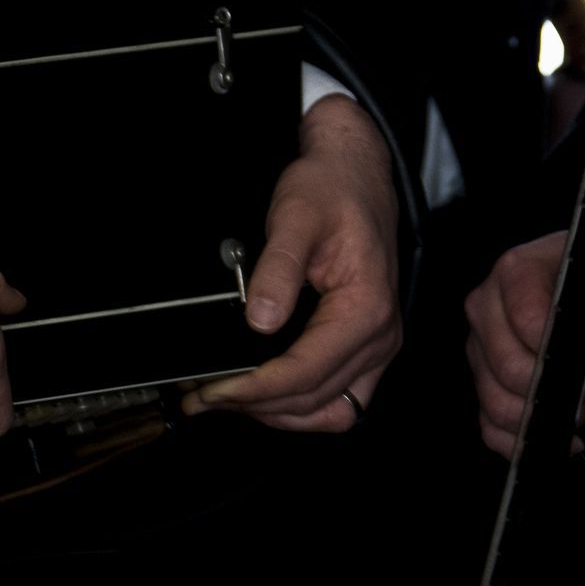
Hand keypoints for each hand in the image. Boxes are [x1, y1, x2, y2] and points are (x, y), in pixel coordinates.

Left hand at [188, 95, 403, 433]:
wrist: (355, 173)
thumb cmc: (331, 190)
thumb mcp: (296, 217)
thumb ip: (278, 269)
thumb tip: (259, 321)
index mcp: (367, 308)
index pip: (306, 371)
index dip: (255, 388)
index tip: (213, 390)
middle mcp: (381, 336)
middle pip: (315, 399)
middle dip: (256, 404)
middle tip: (203, 396)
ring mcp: (378, 346)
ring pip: (330, 412)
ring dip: (278, 412)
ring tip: (227, 399)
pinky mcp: (366, 347)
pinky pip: (338, 399)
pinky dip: (300, 406)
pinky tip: (263, 394)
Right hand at [465, 230, 584, 460]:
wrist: (557, 274)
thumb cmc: (582, 271)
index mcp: (514, 272)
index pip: (529, 321)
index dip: (568, 352)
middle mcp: (485, 308)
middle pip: (509, 368)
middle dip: (560, 390)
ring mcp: (478, 347)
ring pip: (497, 403)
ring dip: (546, 419)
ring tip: (584, 407)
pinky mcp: (481, 378)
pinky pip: (489, 424)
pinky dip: (523, 441)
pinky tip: (560, 437)